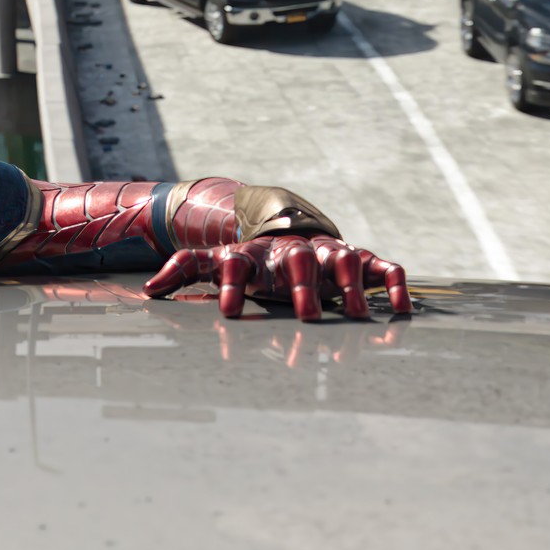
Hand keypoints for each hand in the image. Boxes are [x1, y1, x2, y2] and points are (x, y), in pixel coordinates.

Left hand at [142, 234, 411, 320]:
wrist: (288, 231)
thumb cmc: (252, 260)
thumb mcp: (217, 261)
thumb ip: (184, 270)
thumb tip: (148, 290)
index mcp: (254, 254)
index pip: (237, 264)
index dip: (231, 286)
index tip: (230, 314)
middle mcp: (294, 250)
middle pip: (299, 261)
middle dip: (302, 287)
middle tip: (305, 318)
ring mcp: (330, 253)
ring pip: (346, 260)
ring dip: (351, 286)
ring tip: (354, 315)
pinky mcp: (361, 259)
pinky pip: (385, 267)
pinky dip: (395, 284)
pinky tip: (401, 310)